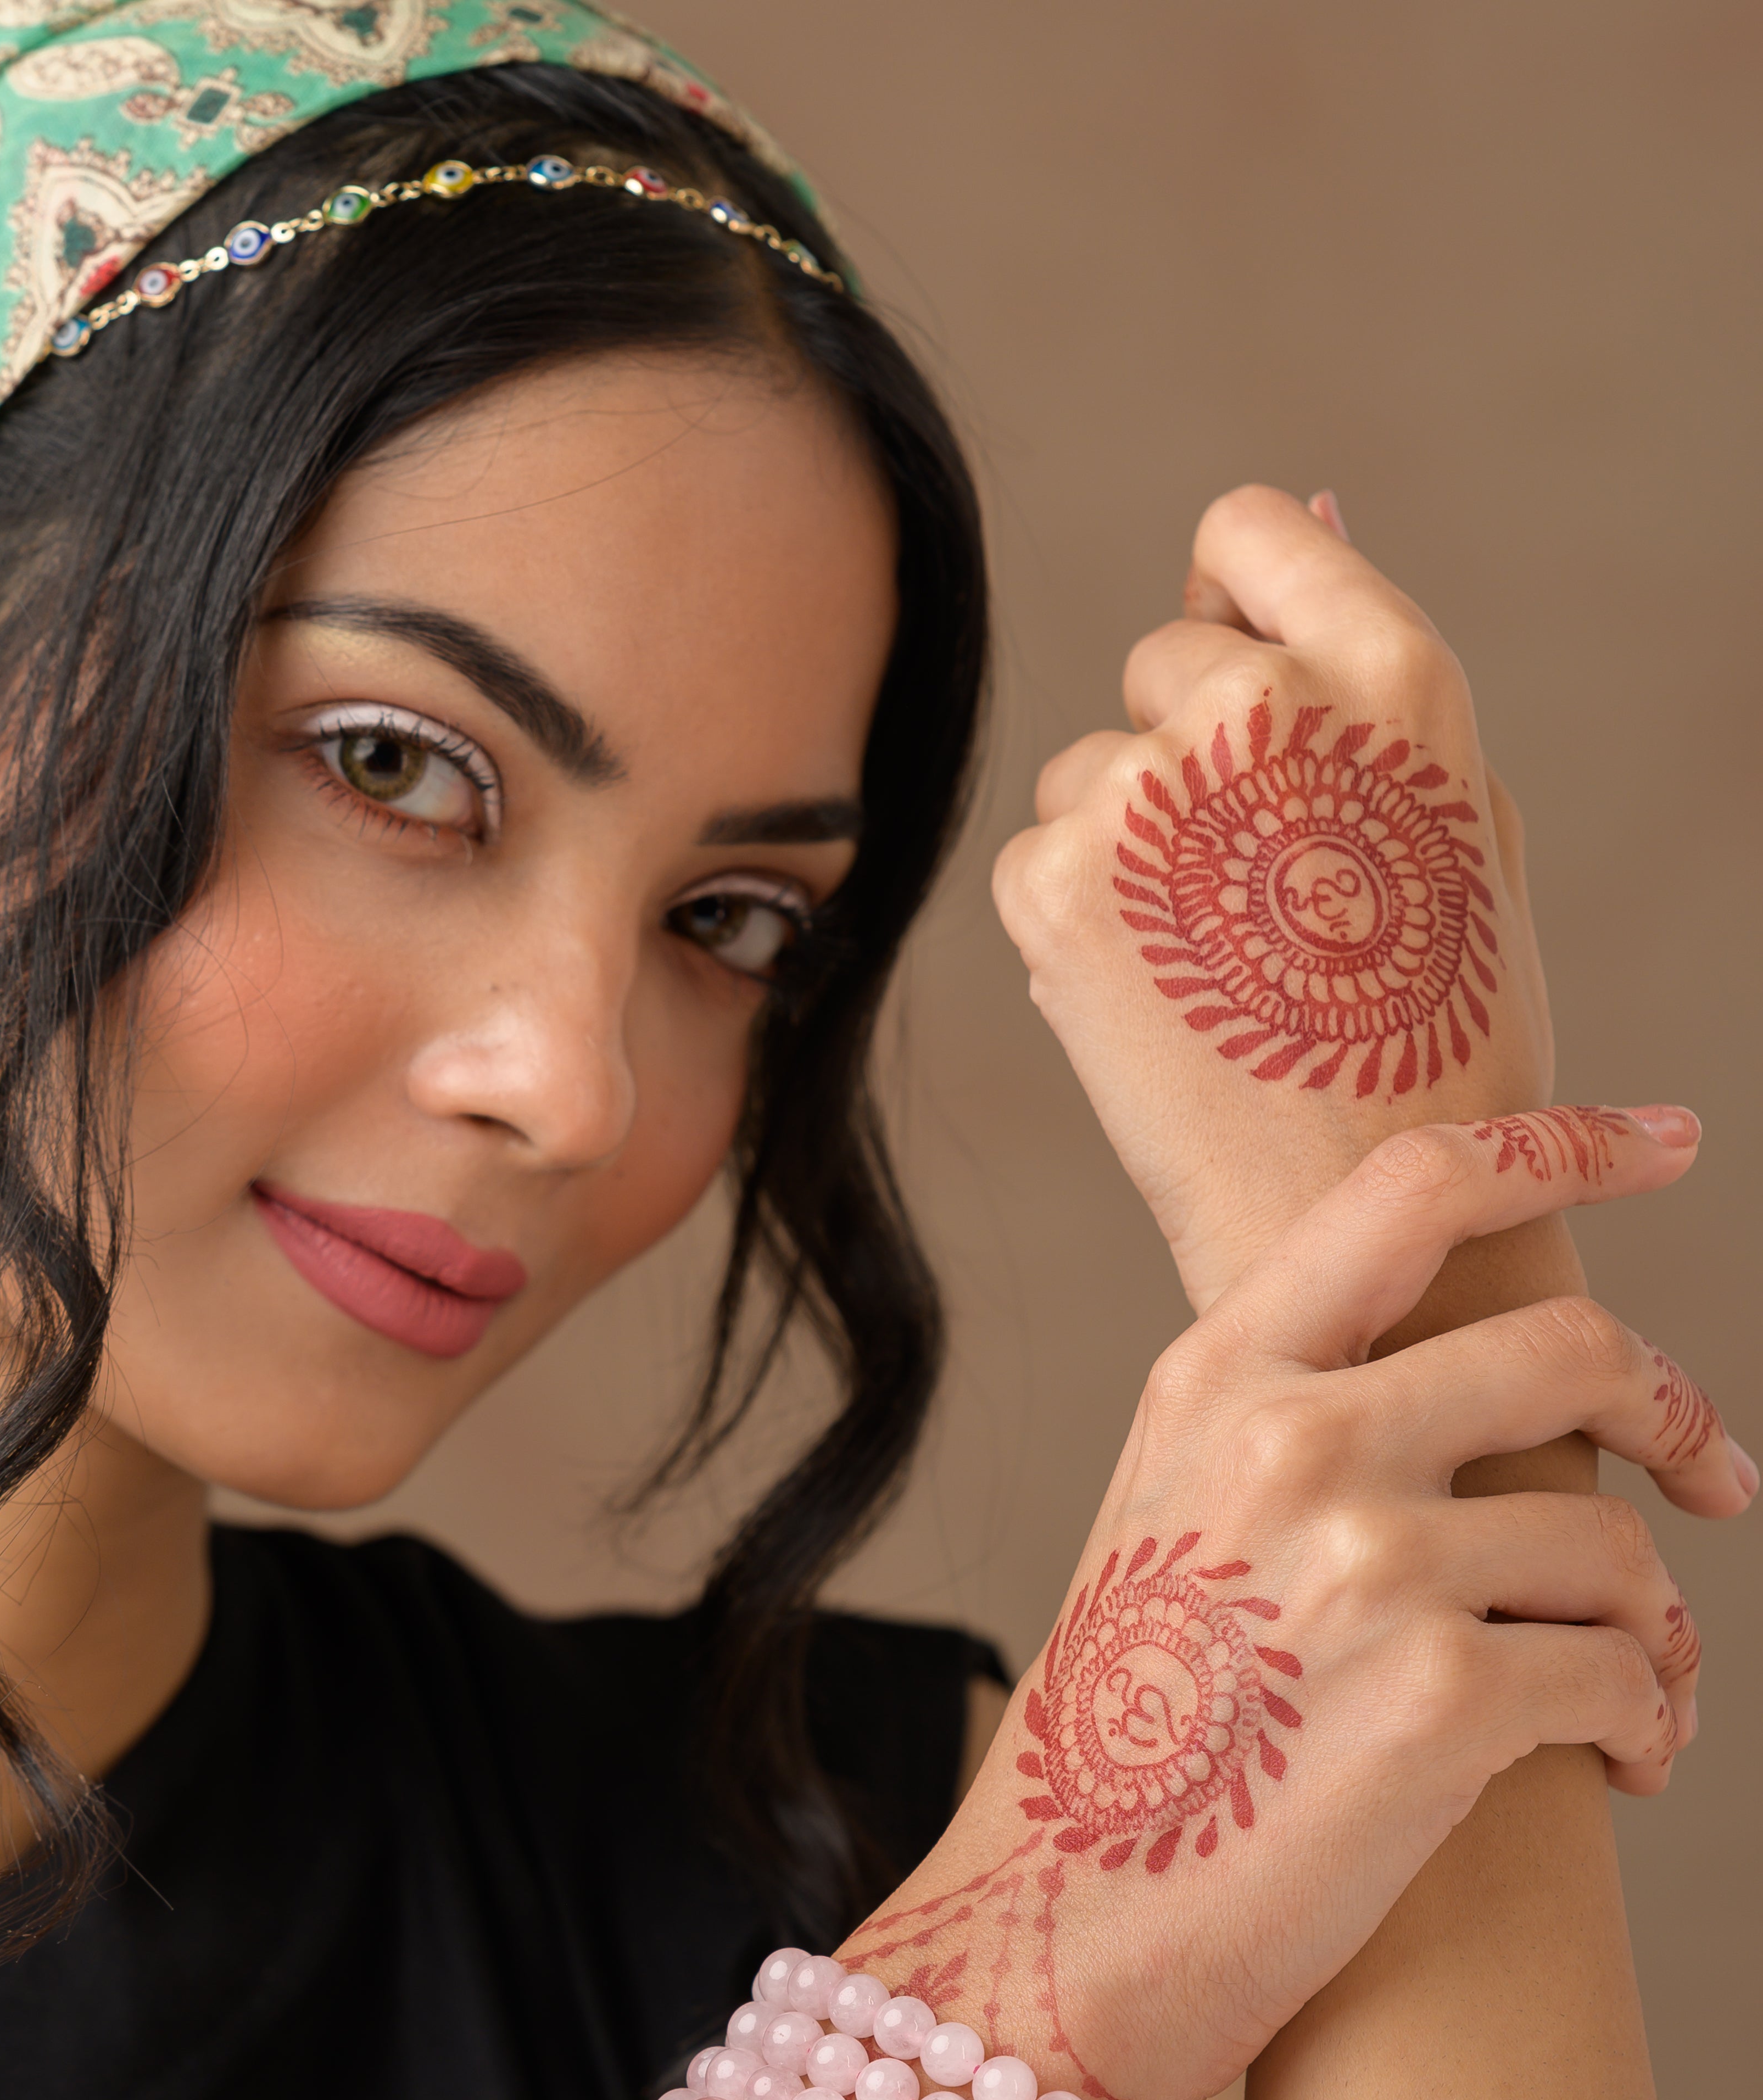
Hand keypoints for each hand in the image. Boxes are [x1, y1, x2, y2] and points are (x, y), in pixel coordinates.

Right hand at [852, 1108, 1750, 2099]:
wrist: (1049, 1934)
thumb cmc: (1121, 1756)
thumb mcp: (1167, 1526)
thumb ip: (1292, 1430)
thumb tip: (1477, 1399)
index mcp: (1217, 1380)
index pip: (1415, 1189)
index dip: (1565, 1146)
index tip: (1669, 1139)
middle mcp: (1295, 1441)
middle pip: (1575, 1345)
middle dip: (1683, 1415)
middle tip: (1723, 1483)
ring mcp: (1371, 1562)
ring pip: (1614, 1541)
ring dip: (1658, 1627)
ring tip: (1640, 1697)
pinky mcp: (1444, 1698)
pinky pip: (1627, 1673)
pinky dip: (1652, 1721)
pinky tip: (1626, 1763)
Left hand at [993, 485, 1557, 1311]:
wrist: (1366, 1209)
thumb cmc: (1434, 1022)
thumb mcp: (1449, 809)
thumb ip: (1359, 659)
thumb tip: (1309, 502)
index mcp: (1385, 666)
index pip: (1250, 529)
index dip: (1242, 606)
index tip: (1257, 698)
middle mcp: (1258, 706)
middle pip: (1162, 656)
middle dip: (1193, 753)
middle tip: (1267, 894)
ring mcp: (1144, 793)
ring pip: (1090, 769)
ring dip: (1132, 846)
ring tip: (1221, 963)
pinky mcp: (1053, 884)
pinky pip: (1039, 856)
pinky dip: (1078, 922)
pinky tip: (1160, 999)